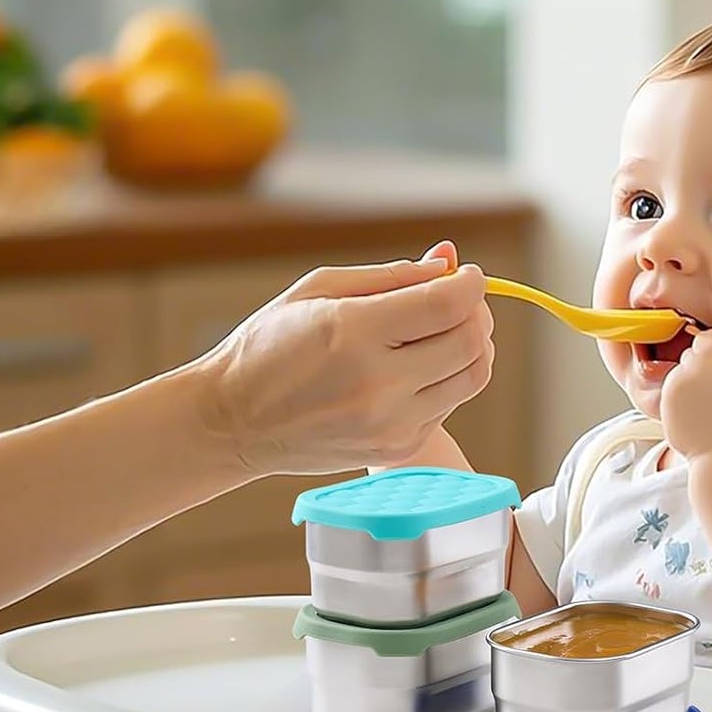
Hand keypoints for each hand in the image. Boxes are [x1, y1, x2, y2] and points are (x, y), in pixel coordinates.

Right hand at [196, 241, 494, 475]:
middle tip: (460, 302)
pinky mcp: (399, 449)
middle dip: (476, 313)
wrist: (234, 422)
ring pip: (473, 376)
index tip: (468, 276)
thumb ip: (392, 276)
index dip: (470, 284)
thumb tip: (448, 262)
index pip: (447, 305)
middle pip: (470, 342)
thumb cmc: (271, 347)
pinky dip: (448, 379)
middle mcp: (378, 384)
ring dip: (472, 347)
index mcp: (354, 333)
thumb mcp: (319, 290)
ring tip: (444, 332)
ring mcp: (392, 423)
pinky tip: (418, 367)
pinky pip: (450, 404)